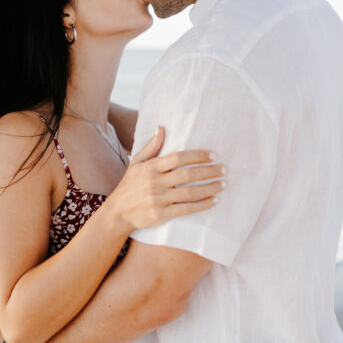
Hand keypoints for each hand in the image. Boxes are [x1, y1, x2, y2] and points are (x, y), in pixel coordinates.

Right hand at [105, 126, 225, 235]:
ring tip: (223, 184)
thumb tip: (162, 127)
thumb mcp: (137, 163)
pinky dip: (202, 205)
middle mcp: (155, 182)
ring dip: (209, 188)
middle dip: (208, 171)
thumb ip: (151, 146)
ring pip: (189, 193)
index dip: (198, 156)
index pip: (179, 158)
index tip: (214, 155)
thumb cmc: (130, 185)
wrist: (117, 212)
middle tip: (224, 169)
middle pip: (187, 175)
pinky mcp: (161, 214)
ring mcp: (158, 199)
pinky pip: (186, 209)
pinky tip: (214, 201)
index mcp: (151, 167)